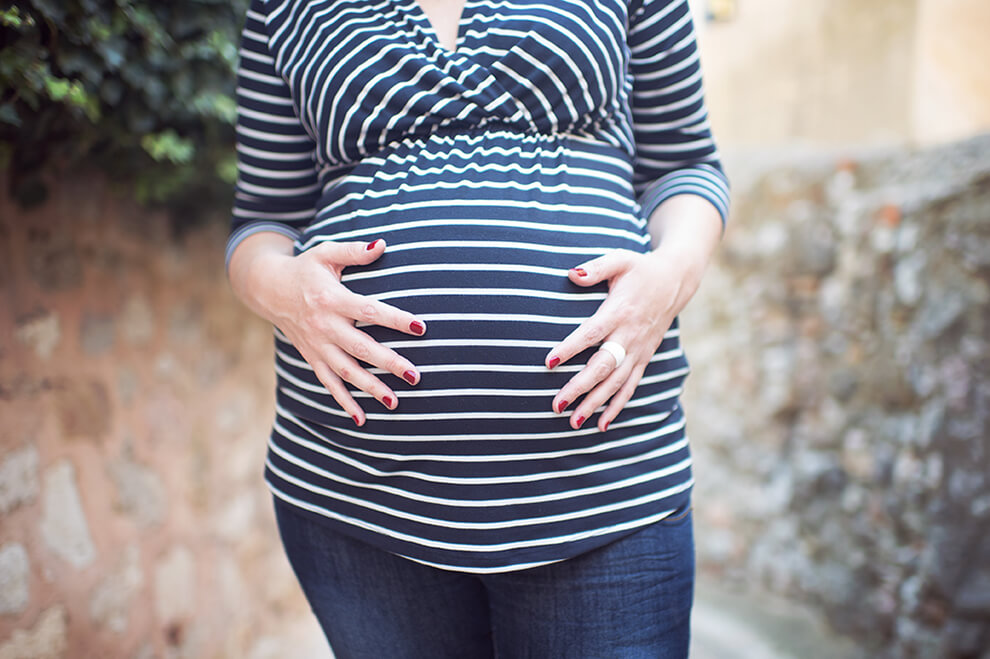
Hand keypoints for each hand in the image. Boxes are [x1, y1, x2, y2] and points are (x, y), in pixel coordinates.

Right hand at [229, 235, 426, 425]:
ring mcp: (317, 345)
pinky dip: (343, 402)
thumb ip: (354, 252)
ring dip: (370, 388)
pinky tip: (362, 419)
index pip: (369, 311)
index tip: (420, 327)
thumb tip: (382, 245)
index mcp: (332, 298)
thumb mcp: (326, 253)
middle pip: (361, 347)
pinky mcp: (312, 357)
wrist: (269, 289)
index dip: (395, 319)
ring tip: (396, 402)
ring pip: (346, 371)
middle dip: (388, 363)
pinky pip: (329, 383)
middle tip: (415, 376)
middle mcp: (324, 325)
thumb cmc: (306, 269)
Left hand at [544, 246, 705, 431]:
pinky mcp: (644, 358)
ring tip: (574, 422)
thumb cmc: (640, 269)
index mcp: (620, 311)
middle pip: (603, 366)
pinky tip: (602, 424)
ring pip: (616, 382)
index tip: (550, 361)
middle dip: (580, 387)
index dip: (571, 347)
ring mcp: (638, 350)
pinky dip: (618, 406)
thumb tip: (571, 275)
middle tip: (557, 404)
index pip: (592, 333)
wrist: (675, 281)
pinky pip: (631, 386)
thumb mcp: (620, 260)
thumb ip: (595, 268)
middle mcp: (629, 335)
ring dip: (596, 404)